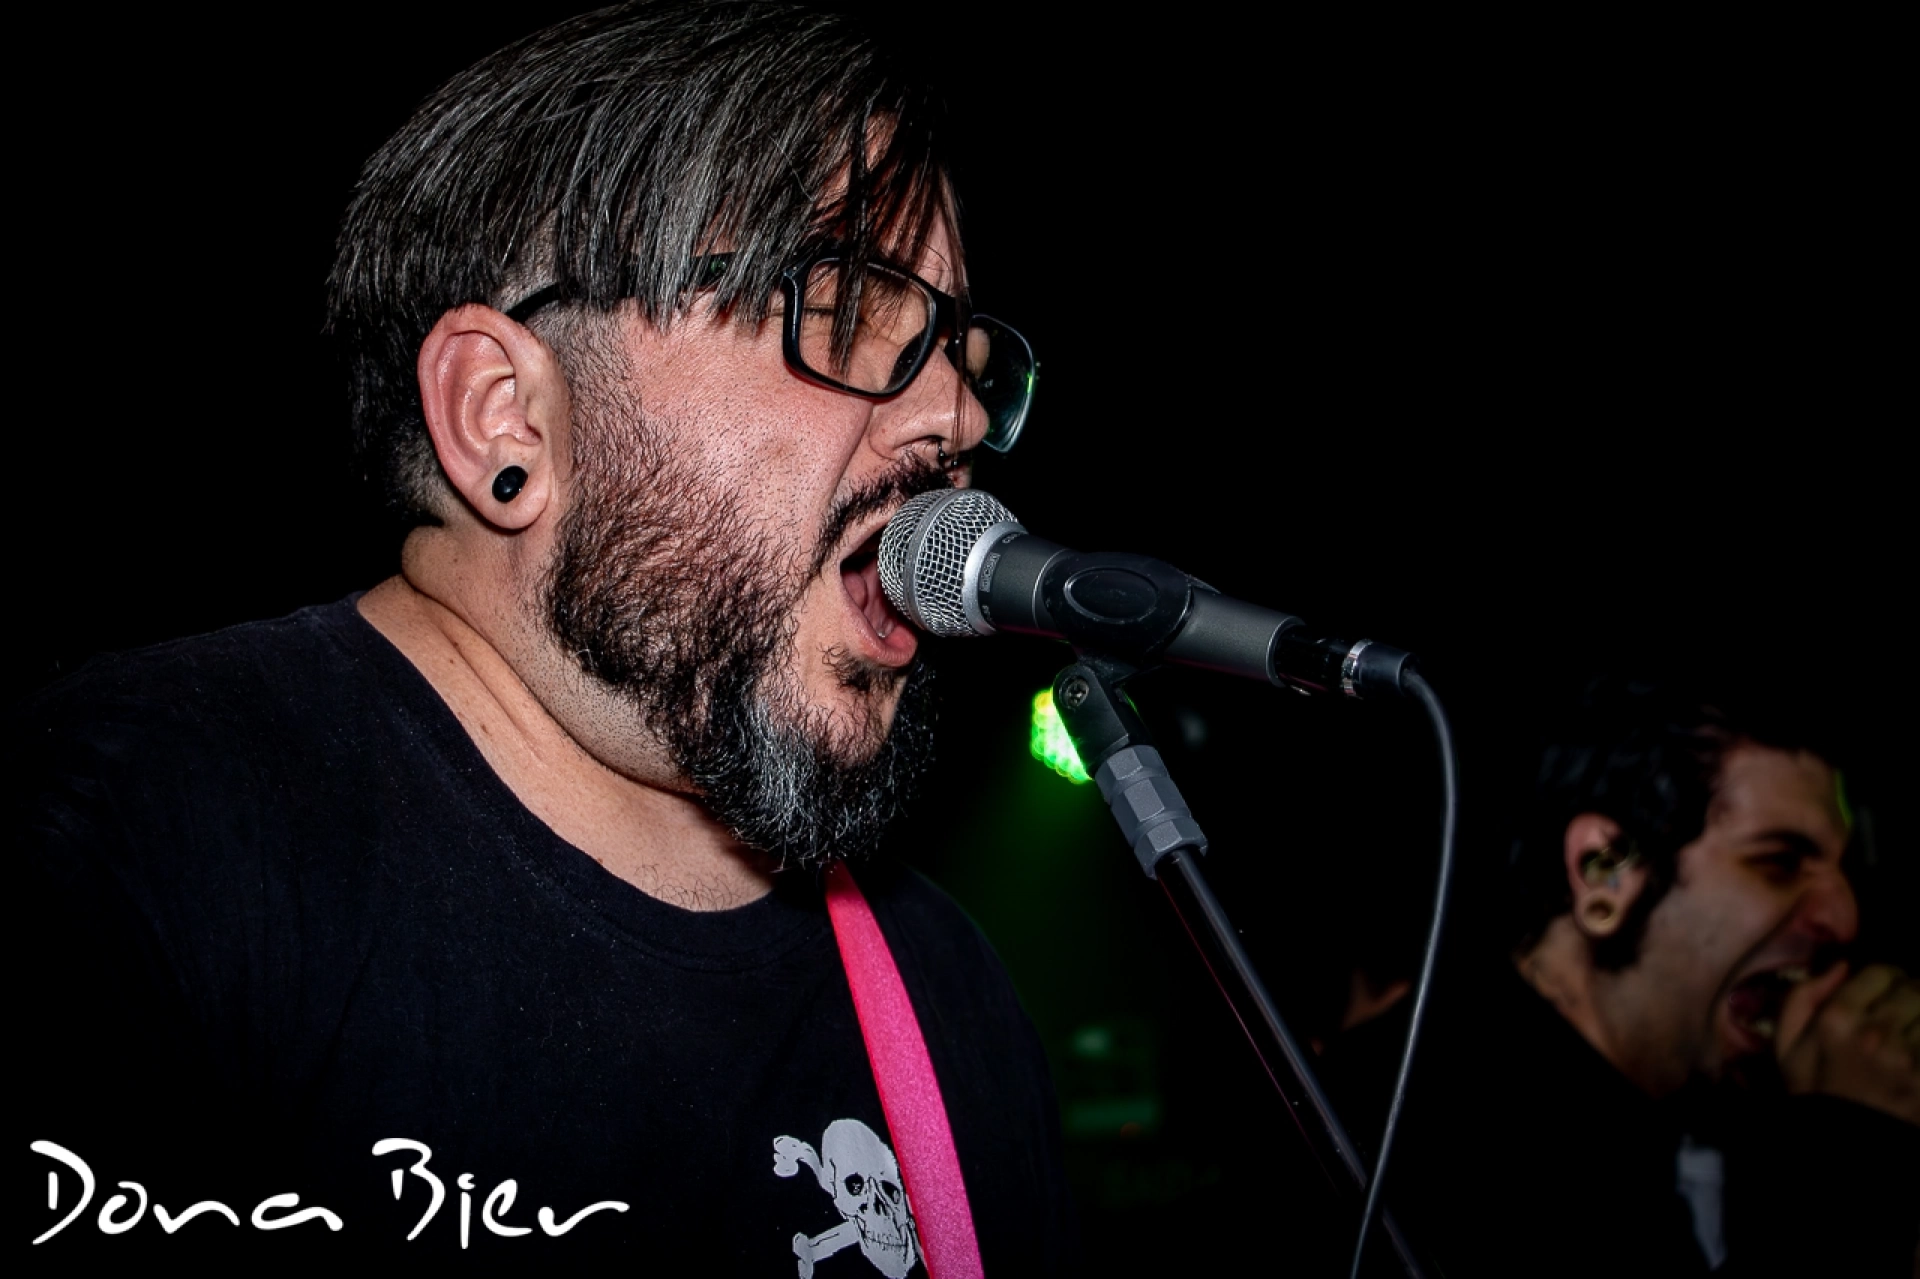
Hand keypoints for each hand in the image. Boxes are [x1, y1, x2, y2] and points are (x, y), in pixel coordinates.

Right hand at [1775, 962, 1919, 1124]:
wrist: (1842, 1141)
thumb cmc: (1812, 1090)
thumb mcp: (1786, 1045)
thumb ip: (1803, 997)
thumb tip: (1841, 966)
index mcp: (1837, 1019)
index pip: (1880, 973)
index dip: (1884, 977)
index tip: (1882, 988)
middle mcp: (1876, 1032)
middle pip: (1914, 989)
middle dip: (1909, 994)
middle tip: (1902, 1007)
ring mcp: (1908, 1057)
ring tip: (1910, 1026)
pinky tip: (1913, 1048)